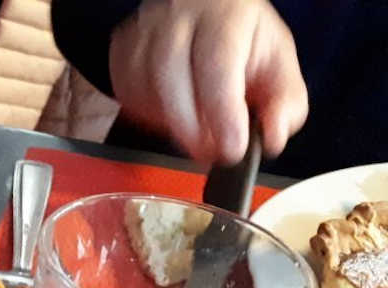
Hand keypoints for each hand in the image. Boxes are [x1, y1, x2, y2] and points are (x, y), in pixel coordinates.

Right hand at [109, 0, 307, 162]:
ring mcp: (144, 32)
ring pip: (141, 87)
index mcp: (225, 17)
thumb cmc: (241, 40)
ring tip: (193, 134)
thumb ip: (286, 104)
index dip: (221, 112)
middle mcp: (178, 18)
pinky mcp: (122, 49)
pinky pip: (125, 93)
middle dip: (189, 127)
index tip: (231, 148)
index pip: (216, 63)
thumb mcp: (279, 65)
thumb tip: (273, 135)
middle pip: (168, 74)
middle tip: (208, 153)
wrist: (207, 11)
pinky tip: (169, 118)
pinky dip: (146, 116)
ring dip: (166, 124)